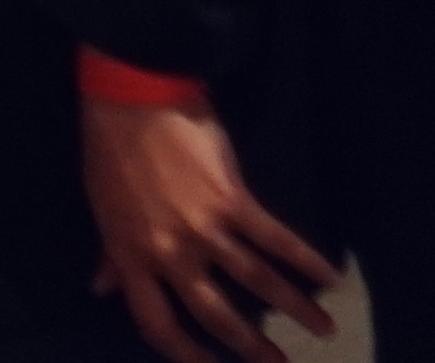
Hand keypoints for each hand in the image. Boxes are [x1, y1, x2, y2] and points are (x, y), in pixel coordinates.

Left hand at [83, 93, 339, 362]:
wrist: (131, 97)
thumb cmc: (110, 151)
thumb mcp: (102, 208)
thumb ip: (110, 255)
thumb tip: (101, 289)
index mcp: (130, 257)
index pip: (155, 324)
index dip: (184, 355)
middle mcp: (169, 252)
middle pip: (216, 315)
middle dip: (251, 347)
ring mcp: (203, 228)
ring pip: (258, 282)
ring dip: (297, 308)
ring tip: (324, 328)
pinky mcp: (233, 200)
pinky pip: (277, 240)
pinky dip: (308, 260)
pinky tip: (333, 276)